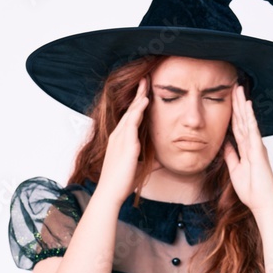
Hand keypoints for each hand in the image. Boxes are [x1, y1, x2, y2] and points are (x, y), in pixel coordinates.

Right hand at [95, 77, 149, 203]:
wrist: (109, 193)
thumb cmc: (120, 183)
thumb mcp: (138, 169)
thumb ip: (150, 162)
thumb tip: (162, 161)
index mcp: (119, 141)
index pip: (129, 118)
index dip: (137, 104)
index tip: (144, 93)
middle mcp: (118, 136)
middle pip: (129, 110)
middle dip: (137, 94)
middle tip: (145, 80)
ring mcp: (120, 140)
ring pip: (130, 113)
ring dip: (139, 98)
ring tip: (146, 84)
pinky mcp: (126, 145)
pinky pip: (132, 123)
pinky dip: (138, 110)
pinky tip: (145, 101)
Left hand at [223, 84, 272, 214]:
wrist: (262, 203)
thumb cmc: (252, 190)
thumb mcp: (235, 169)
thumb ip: (231, 155)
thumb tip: (224, 143)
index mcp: (246, 149)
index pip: (237, 126)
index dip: (233, 112)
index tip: (230, 98)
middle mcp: (252, 144)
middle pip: (243, 119)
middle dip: (238, 103)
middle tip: (235, 85)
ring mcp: (256, 146)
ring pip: (247, 121)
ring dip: (243, 105)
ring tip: (239, 90)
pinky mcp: (258, 151)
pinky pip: (252, 131)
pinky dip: (249, 118)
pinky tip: (247, 107)